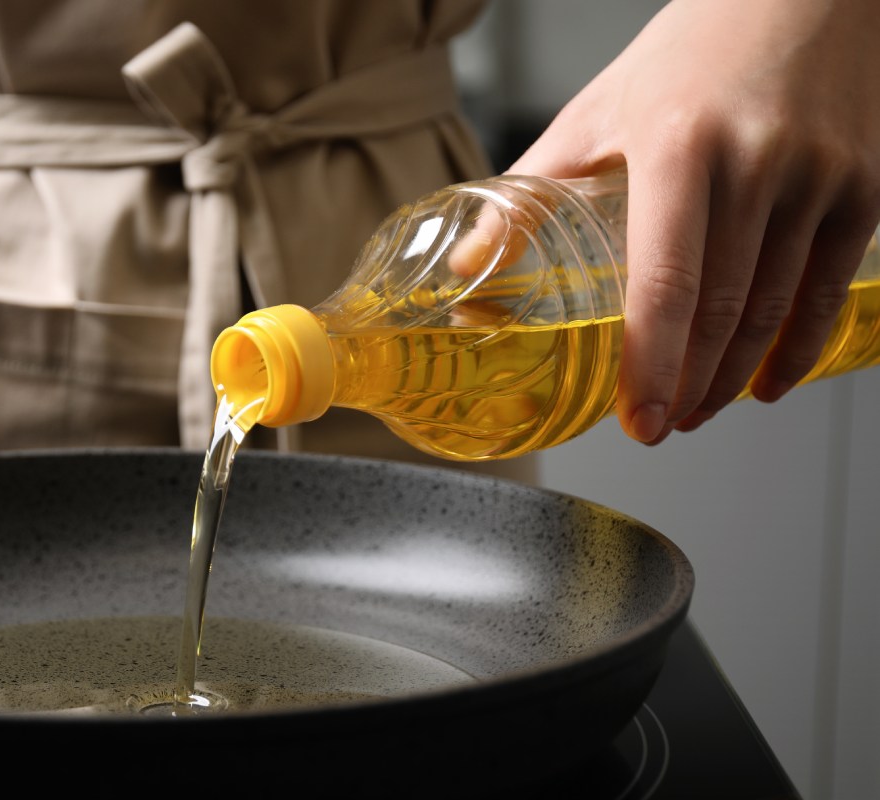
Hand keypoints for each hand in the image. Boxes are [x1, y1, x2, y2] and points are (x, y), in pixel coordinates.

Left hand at [509, 0, 879, 442]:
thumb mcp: (597, 113)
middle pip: (723, 310)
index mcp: (679, 145)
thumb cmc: (692, 52)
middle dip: (688, 385)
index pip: (665, 281)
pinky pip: (828, 291)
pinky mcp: (864, 188)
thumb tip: (468, 265)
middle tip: (657, 425)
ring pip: (774, 310)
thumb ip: (532, 192)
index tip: (638, 419)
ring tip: (697, 409)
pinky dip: (797, 349)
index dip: (651, 363)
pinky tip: (765, 381)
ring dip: (733, 377)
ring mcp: (819, 178)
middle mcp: (756, 162)